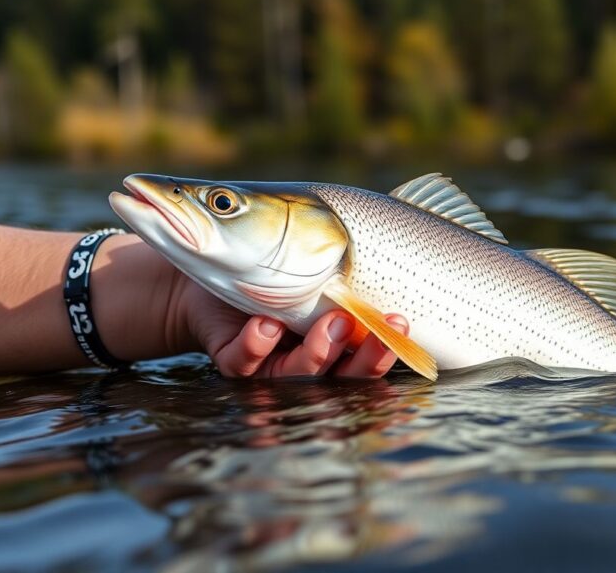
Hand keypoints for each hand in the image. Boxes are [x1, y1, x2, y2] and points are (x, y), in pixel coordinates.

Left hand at [174, 276, 407, 378]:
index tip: (403, 323)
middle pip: (342, 376)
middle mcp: (306, 356)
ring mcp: (269, 362)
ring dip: (318, 353)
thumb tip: (392, 239)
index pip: (367, 355)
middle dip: (365, 360)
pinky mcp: (232, 358)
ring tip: (330, 323)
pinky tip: (266, 324)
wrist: (213, 255)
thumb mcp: (313, 255)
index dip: (387, 348)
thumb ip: (345, 262)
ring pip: (297, 374)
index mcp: (334, 338)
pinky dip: (257, 345)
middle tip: (380, 333)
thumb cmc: (270, 254)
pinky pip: (245, 362)